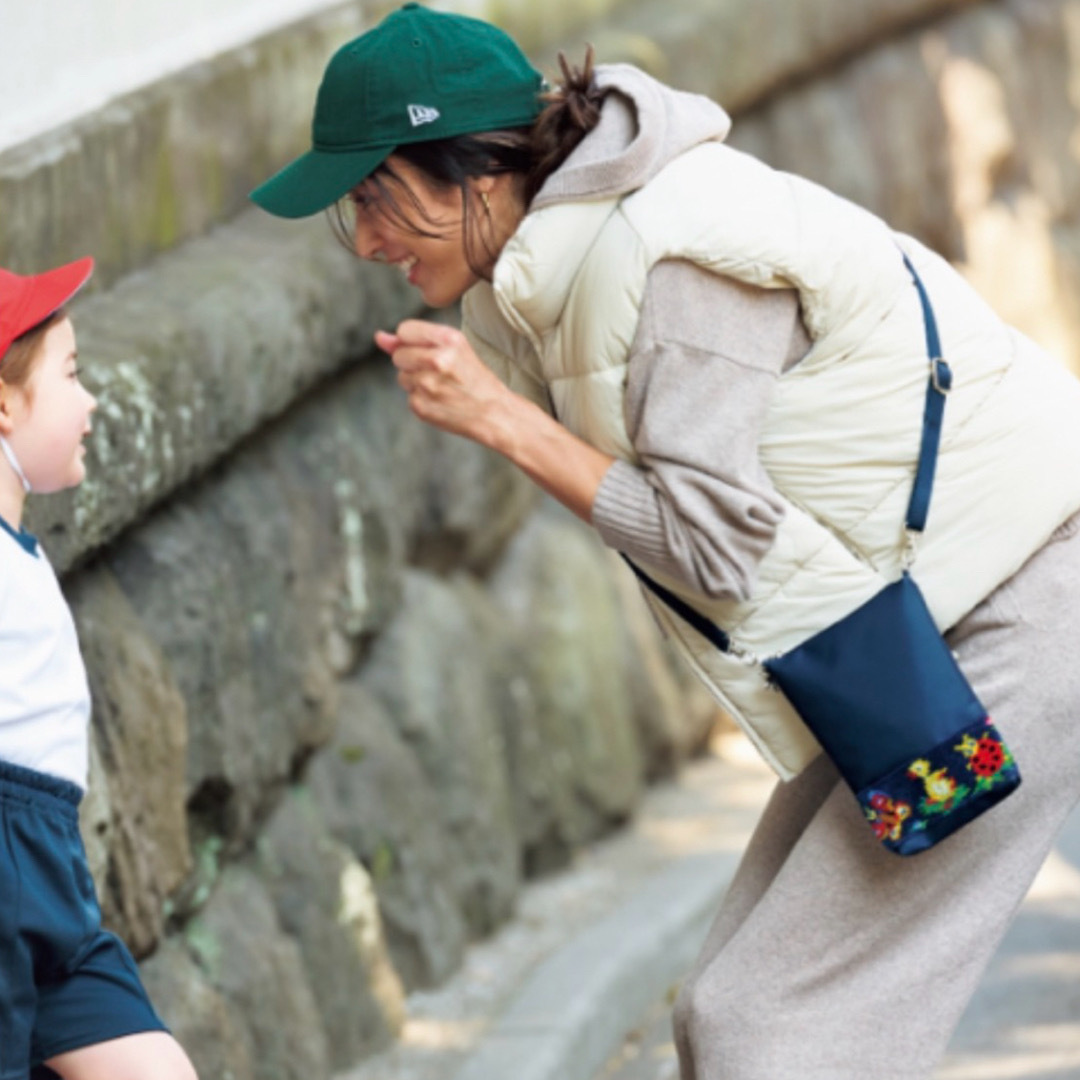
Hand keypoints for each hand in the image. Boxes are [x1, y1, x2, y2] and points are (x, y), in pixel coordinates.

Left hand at [375, 320, 510, 445]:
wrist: (494, 413)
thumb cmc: (476, 379)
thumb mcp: (456, 349)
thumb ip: (416, 340)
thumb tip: (380, 337)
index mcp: (449, 339)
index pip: (405, 330)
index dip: (411, 340)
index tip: (424, 349)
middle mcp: (437, 360)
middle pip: (399, 355)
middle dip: (412, 362)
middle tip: (438, 372)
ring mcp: (427, 385)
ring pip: (401, 376)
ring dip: (416, 381)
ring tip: (442, 387)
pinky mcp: (421, 406)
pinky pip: (408, 396)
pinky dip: (421, 398)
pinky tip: (441, 400)